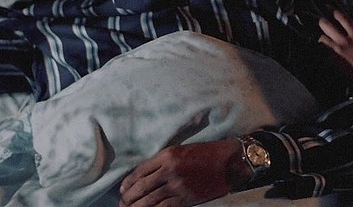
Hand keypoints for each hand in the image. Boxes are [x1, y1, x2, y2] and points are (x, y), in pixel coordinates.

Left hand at [119, 139, 248, 206]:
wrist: (230, 162)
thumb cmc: (207, 153)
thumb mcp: (182, 150)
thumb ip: (164, 161)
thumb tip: (146, 176)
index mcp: (167, 155)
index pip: (140, 171)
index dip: (128, 183)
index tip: (122, 190)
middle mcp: (169, 170)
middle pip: (141, 187)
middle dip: (129, 198)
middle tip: (122, 204)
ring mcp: (178, 186)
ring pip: (150, 200)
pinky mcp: (186, 198)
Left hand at [319, 10, 352, 96]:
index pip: (346, 22)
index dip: (339, 15)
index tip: (333, 11)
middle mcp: (347, 42)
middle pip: (331, 29)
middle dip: (325, 23)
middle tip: (320, 19)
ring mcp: (342, 51)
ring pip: (327, 40)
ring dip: (322, 35)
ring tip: (318, 32)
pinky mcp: (340, 60)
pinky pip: (330, 50)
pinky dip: (325, 45)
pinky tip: (321, 44)